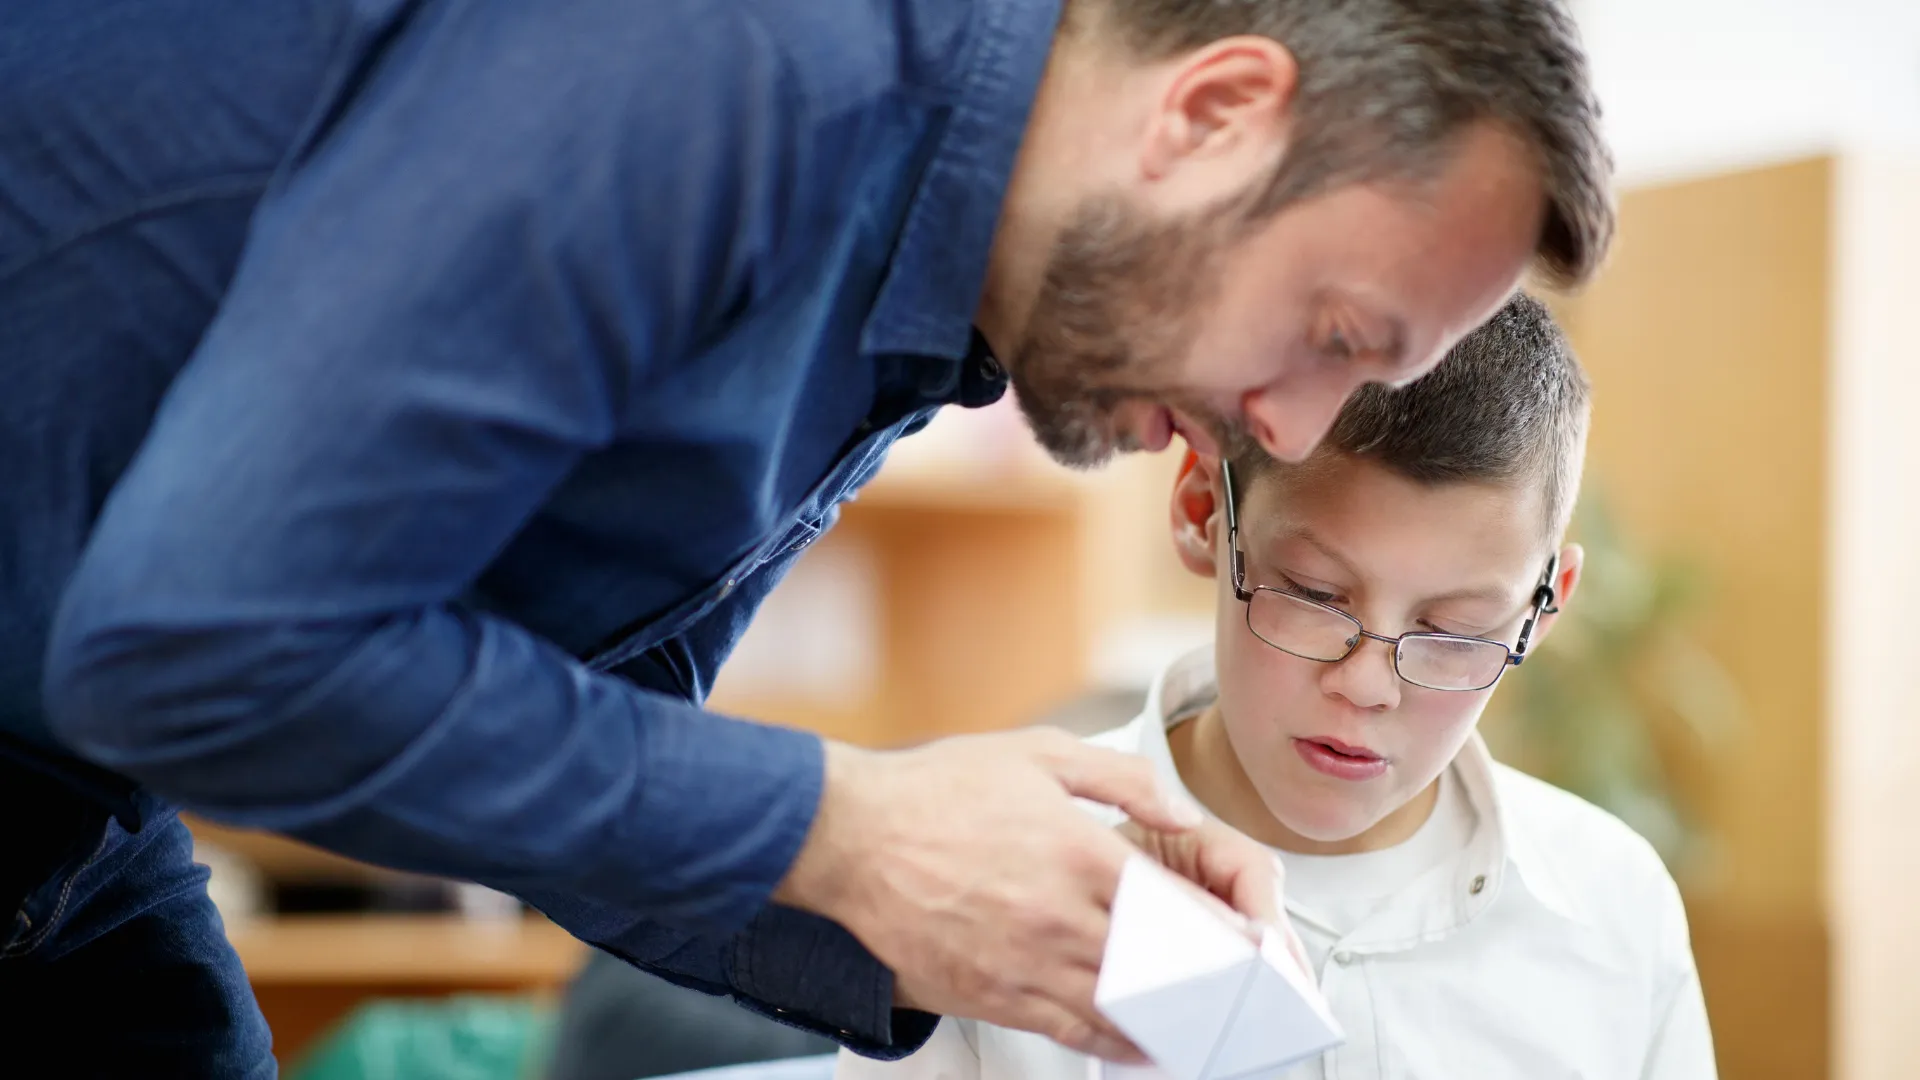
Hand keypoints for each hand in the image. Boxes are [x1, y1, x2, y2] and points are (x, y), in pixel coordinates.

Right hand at [772, 727, 1280, 1060]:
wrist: (853, 836)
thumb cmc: (938, 791)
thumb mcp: (1038, 754)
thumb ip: (1121, 778)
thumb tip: (1179, 805)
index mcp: (1079, 854)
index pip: (1176, 907)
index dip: (1224, 932)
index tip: (1253, 944)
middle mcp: (1059, 917)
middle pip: (1161, 968)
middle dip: (1209, 984)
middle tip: (1242, 994)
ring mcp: (1025, 963)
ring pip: (1120, 1011)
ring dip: (1169, 1022)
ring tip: (1204, 1026)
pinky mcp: (992, 994)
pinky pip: (1069, 1032)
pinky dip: (1114, 1044)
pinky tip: (1138, 1043)